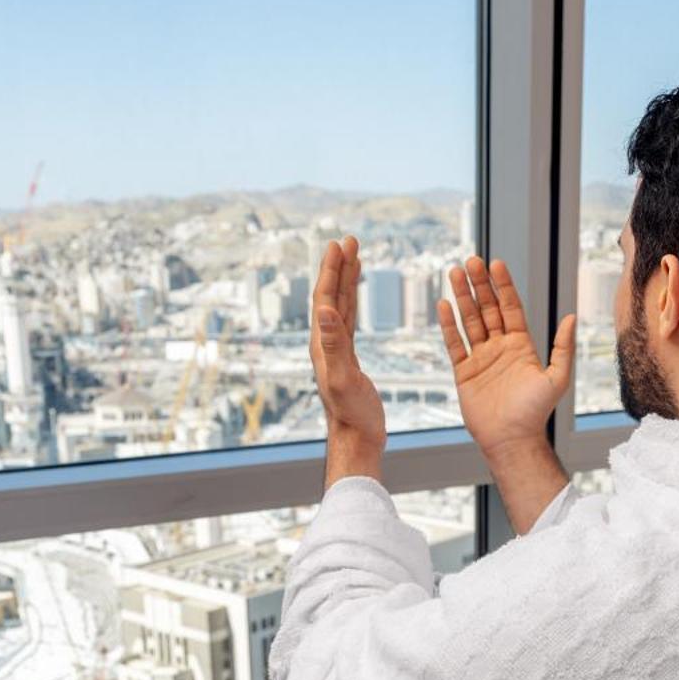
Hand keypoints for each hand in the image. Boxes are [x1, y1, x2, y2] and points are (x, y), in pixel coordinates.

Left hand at [310, 235, 385, 442]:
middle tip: (349, 240)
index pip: (325, 299)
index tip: (340, 244)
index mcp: (322, 344)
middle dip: (338, 267)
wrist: (356, 439)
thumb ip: (334, 344)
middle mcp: (325, 343)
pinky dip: (353, 302)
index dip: (331, 271)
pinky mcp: (348, 358)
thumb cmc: (350, 414)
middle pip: (331, 296)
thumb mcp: (342, 378)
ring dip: (346, 280)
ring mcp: (336, 350)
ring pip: (341, 305)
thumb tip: (325, 310)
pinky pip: (350, 321)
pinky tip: (356, 295)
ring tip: (354, 256)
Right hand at [437, 256, 576, 457]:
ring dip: (463, 297)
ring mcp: (481, 358)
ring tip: (455, 273)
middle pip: (487, 309)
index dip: (503, 286)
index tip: (496, 264)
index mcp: (521, 345)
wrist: (512, 440)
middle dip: (479, 285)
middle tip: (471, 261)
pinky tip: (444, 304)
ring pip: (469, 321)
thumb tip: (572, 316)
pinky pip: (455, 344)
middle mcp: (500, 348)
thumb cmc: (536, 412)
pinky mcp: (464, 372)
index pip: (511, 308)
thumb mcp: (557, 378)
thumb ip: (562, 347)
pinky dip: (448, 325)